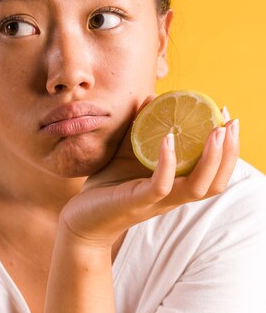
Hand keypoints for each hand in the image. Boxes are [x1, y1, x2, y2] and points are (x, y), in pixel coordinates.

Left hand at [60, 96, 238, 248]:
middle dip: (229, 152)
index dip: (228, 148)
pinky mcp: (138, 201)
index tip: (229, 118)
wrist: (82, 216)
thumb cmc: (109, 185)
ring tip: (216, 131)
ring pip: (197, 186)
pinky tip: (168, 139)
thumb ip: (140, 127)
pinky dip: (167, 161)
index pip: (214, 171)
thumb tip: (150, 96)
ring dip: (210, 159)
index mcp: (176, 184)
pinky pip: (161, 184)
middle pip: (216, 181)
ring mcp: (158, 201)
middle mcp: (174, 195)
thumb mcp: (128, 152)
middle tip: (231, 122)